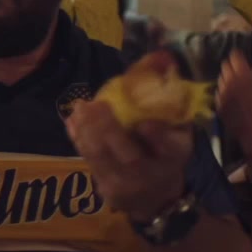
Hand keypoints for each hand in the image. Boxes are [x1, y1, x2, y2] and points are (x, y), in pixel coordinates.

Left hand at [66, 57, 192, 220]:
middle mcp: (155, 175)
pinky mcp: (109, 192)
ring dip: (88, 133)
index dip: (158, 138)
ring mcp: (130, 187)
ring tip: (80, 109)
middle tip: (95, 105)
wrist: (157, 196)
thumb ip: (170, 95)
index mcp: (177, 157)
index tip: (145, 123)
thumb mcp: (178, 127)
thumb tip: (161, 55)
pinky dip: (79, 141)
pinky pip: (91, 164)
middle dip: (110, 131)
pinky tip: (73, 122)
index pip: (171, 150)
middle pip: (131, 159)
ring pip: (105, 161)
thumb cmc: (166, 151)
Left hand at [217, 49, 251, 158]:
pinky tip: (234, 97)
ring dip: (228, 77)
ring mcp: (221, 95)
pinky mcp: (218, 106)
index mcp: (244, 78)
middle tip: (242, 70)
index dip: (238, 55)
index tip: (243, 57)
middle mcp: (229, 84)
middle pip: (225, 65)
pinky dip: (225, 90)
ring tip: (238, 84)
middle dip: (232, 65)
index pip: (234, 57)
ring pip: (220, 78)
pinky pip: (218, 92)